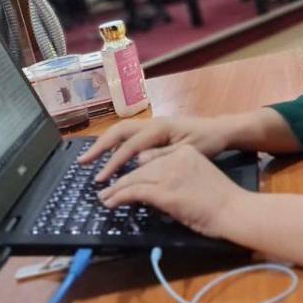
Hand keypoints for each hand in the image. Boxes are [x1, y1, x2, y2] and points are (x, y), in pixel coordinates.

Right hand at [80, 116, 235, 182]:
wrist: (220, 130)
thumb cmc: (206, 142)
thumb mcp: (187, 152)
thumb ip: (163, 156)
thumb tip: (138, 161)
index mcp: (159, 128)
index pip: (129, 146)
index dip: (113, 163)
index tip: (101, 179)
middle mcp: (152, 123)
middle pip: (118, 131)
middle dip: (99, 146)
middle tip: (83, 162)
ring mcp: (152, 125)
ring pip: (122, 131)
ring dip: (105, 144)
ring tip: (90, 160)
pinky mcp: (154, 131)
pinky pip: (130, 135)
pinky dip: (116, 144)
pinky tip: (111, 157)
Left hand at [99, 145, 246, 238]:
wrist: (234, 209)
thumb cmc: (222, 199)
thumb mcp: (198, 177)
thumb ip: (178, 175)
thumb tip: (158, 186)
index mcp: (184, 153)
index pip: (151, 158)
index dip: (135, 170)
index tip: (124, 178)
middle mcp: (174, 158)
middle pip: (139, 167)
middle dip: (120, 179)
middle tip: (106, 189)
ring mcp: (169, 175)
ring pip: (133, 178)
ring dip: (115, 190)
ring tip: (104, 198)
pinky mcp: (164, 192)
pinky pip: (133, 192)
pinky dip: (118, 197)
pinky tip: (110, 203)